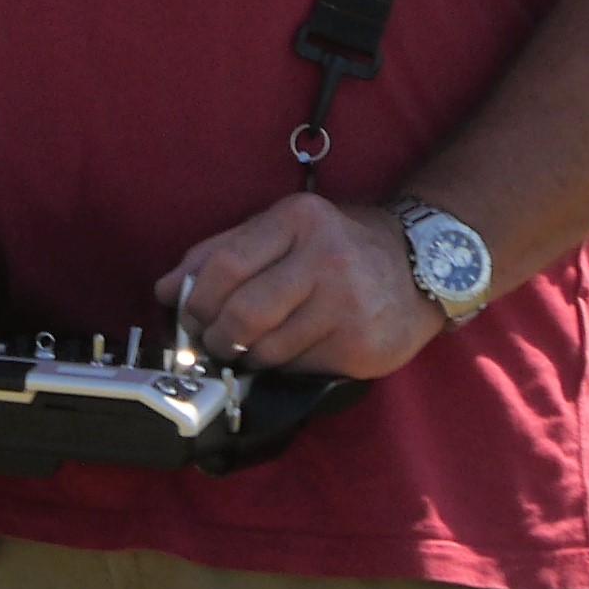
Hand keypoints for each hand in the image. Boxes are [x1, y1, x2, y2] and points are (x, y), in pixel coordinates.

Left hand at [156, 194, 444, 380]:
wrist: (421, 269)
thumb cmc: (337, 249)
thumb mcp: (284, 231)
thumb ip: (223, 252)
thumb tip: (166, 290)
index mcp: (298, 220)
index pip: (224, 264)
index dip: (195, 298)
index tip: (187, 313)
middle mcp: (326, 258)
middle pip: (242, 313)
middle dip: (215, 336)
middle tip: (212, 341)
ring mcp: (347, 305)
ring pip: (266, 349)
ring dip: (247, 356)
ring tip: (252, 347)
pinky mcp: (361, 346)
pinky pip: (297, 368)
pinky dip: (282, 366)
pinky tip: (293, 350)